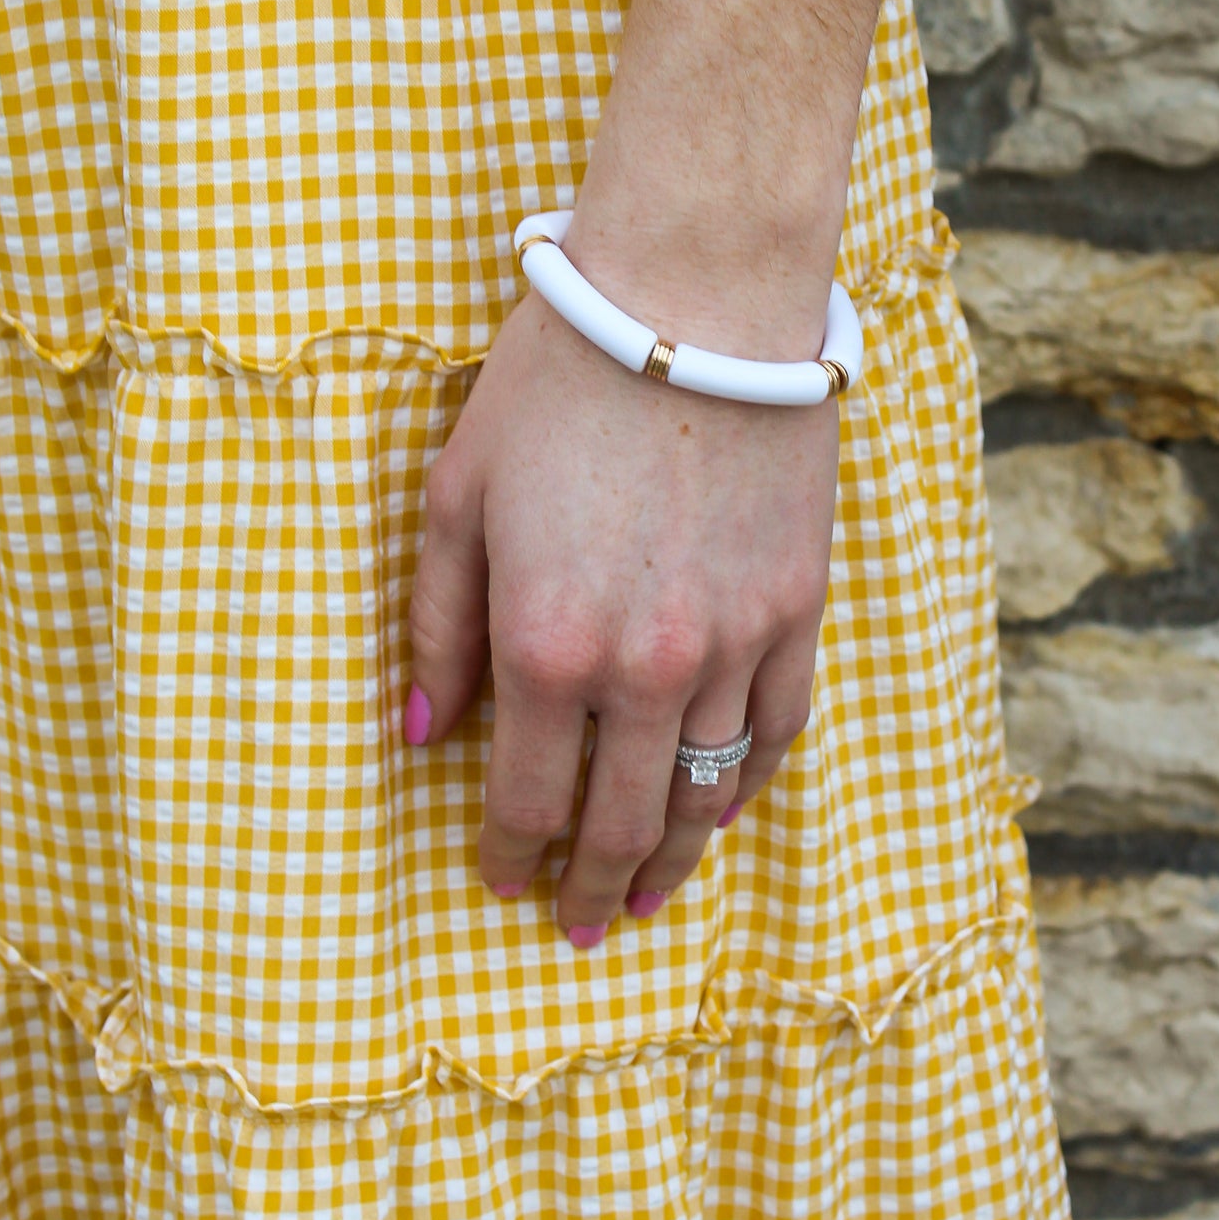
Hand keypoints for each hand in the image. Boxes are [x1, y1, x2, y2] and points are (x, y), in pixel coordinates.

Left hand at [404, 275, 841, 947]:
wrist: (697, 292)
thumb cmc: (556, 380)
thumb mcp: (457, 495)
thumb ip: (439, 626)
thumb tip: (420, 731)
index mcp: (545, 645)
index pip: (523, 797)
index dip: (508, 855)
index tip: (501, 881)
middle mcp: (645, 667)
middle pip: (622, 822)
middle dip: (592, 887)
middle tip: (578, 926)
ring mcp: (735, 643)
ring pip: (707, 793)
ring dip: (675, 861)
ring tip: (649, 900)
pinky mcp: (799, 607)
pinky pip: (779, 731)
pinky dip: (750, 786)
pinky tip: (727, 811)